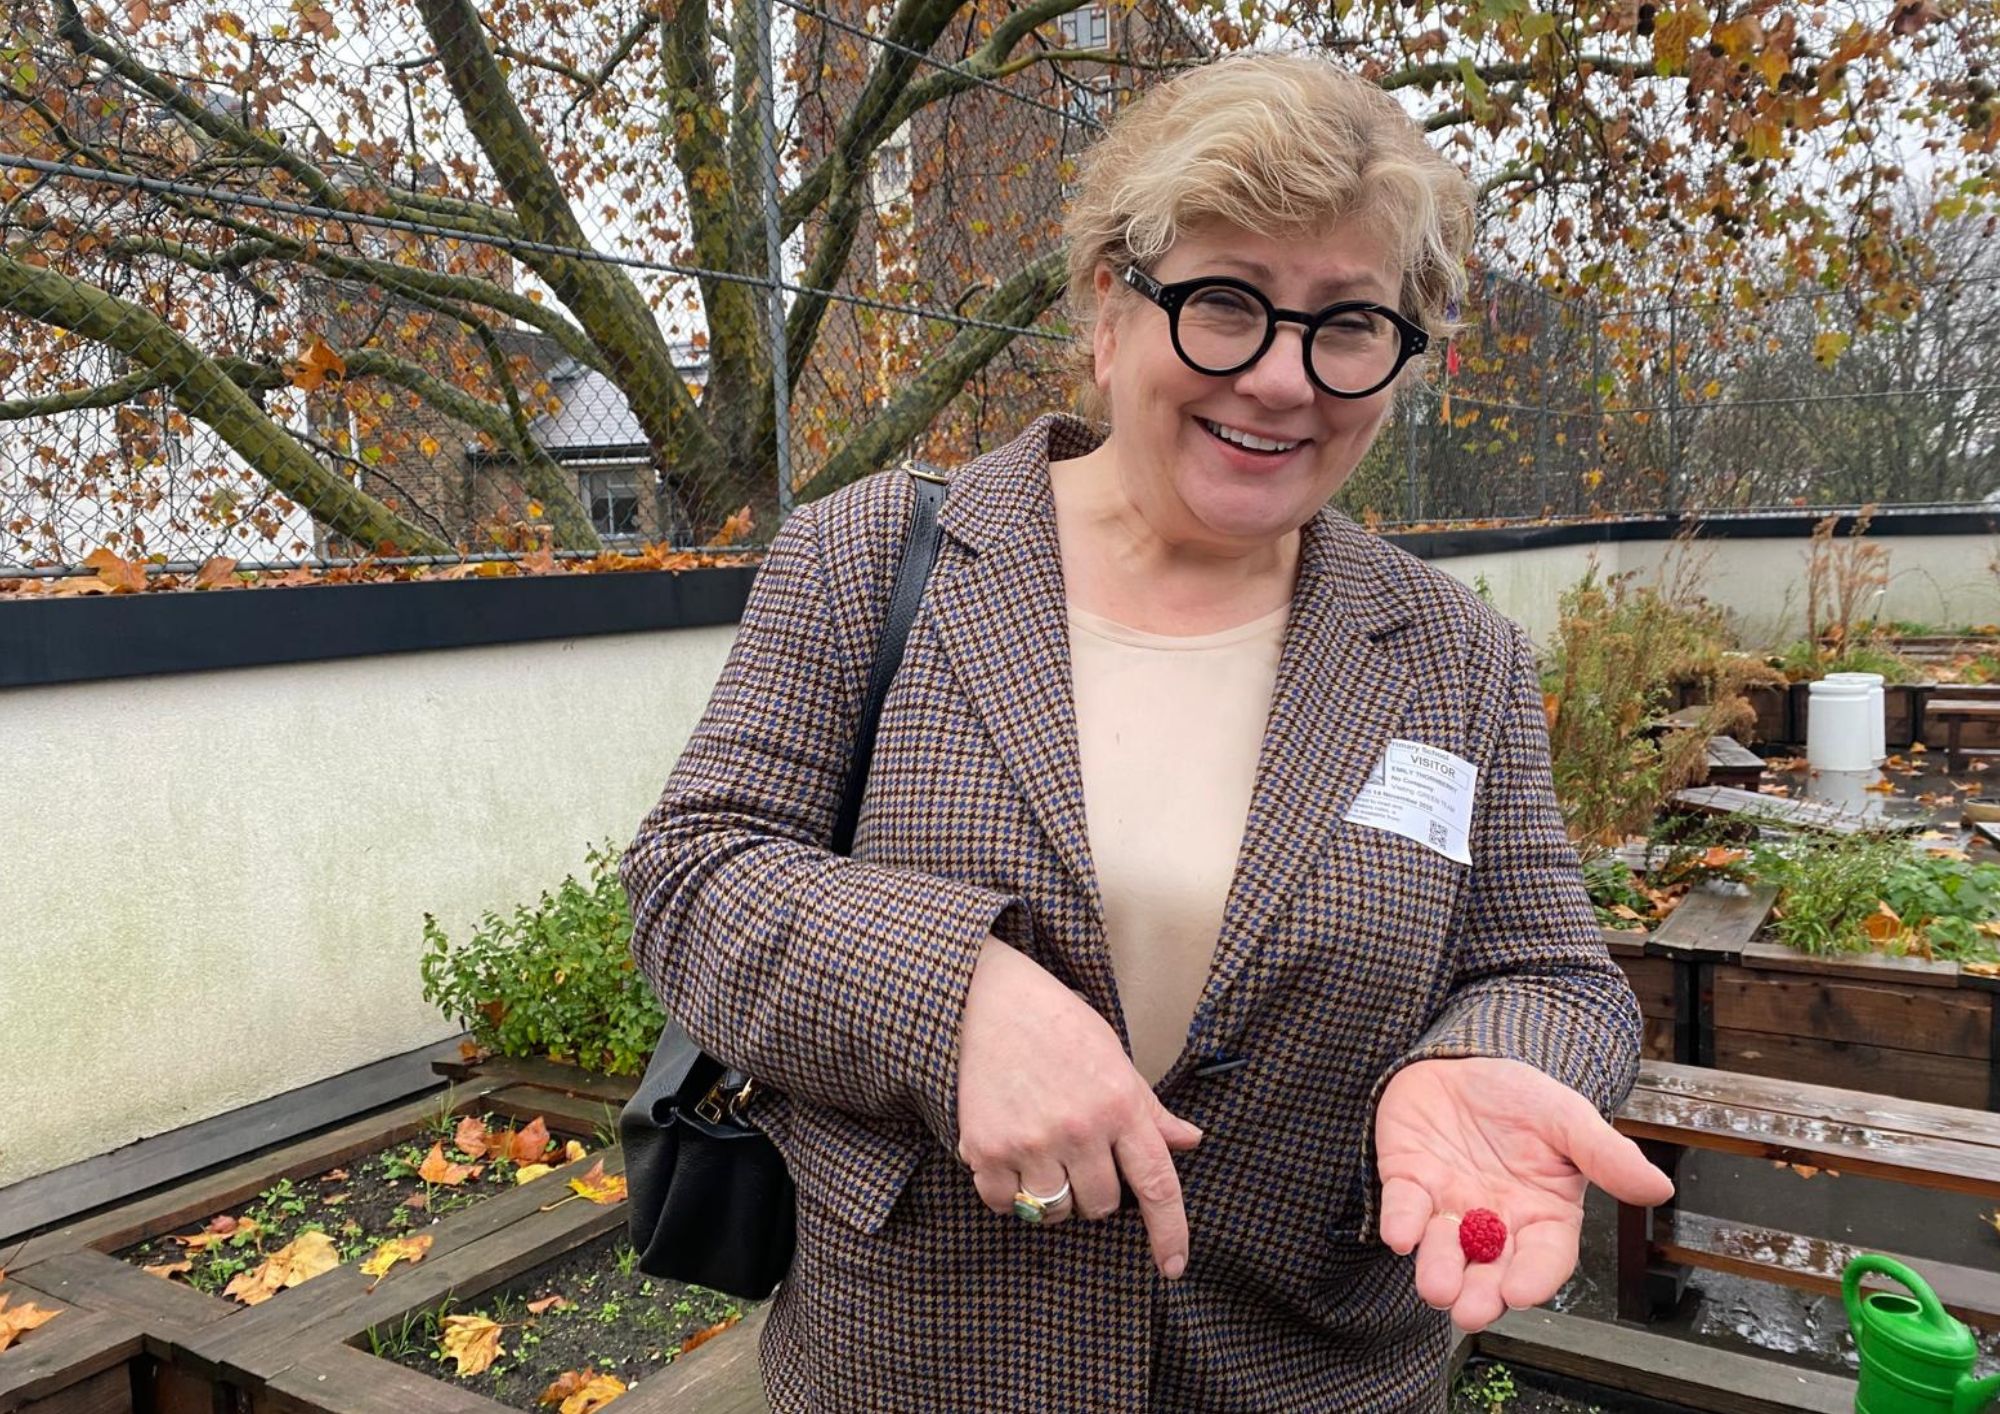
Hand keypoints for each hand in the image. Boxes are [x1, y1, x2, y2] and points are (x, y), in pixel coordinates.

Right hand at [955, 937, 1201, 1276]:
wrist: (986, 999)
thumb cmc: (1058, 1024)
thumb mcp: (1115, 1057)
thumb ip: (1150, 1109)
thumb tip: (1190, 1141)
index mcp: (1119, 1105)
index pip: (1157, 1185)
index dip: (1170, 1232)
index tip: (1173, 1267)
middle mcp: (1079, 1129)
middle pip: (1101, 1206)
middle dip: (1096, 1191)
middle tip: (1079, 1152)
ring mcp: (1031, 1141)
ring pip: (1055, 1210)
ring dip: (1055, 1195)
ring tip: (1044, 1151)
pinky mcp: (986, 1148)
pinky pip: (1006, 1204)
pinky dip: (1009, 1192)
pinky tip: (1010, 1154)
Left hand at [1374, 1057, 1673, 1331]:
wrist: (1466, 1063)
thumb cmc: (1522, 1098)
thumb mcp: (1570, 1118)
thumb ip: (1607, 1155)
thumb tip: (1659, 1187)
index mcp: (1542, 1215)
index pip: (1544, 1258)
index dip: (1534, 1279)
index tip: (1520, 1292)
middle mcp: (1494, 1222)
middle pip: (1489, 1270)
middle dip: (1479, 1294)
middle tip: (1470, 1311)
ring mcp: (1448, 1206)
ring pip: (1443, 1250)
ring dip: (1438, 1269)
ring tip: (1437, 1287)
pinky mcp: (1408, 1183)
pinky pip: (1403, 1208)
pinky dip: (1400, 1223)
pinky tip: (1401, 1234)